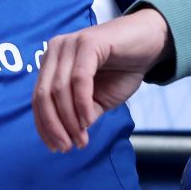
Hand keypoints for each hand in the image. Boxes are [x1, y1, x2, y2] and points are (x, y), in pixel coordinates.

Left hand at [32, 10, 172, 152]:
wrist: (151, 44)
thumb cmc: (123, 69)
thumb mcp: (98, 99)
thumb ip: (80, 114)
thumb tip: (66, 136)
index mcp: (52, 62)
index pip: (38, 98)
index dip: (44, 126)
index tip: (55, 147)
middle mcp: (55, 50)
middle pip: (44, 95)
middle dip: (54, 126)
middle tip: (67, 147)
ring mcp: (70, 44)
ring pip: (59, 89)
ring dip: (69, 119)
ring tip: (81, 139)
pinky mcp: (88, 42)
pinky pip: (79, 79)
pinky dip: (81, 104)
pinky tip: (88, 121)